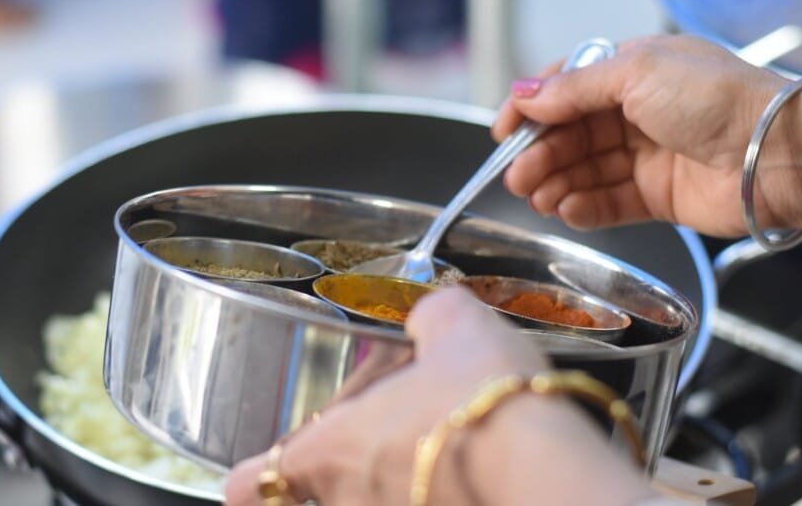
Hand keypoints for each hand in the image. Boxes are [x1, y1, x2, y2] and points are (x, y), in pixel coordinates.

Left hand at [224, 288, 652, 504]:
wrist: (550, 469)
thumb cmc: (488, 402)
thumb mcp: (456, 328)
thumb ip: (432, 317)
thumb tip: (433, 314)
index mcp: (333, 448)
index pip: (251, 484)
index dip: (251, 478)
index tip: (255, 475)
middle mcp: (353, 502)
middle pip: (321, 494)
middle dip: (347, 464)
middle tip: (384, 434)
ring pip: (375, 504)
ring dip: (395, 479)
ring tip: (442, 446)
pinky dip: (440, 491)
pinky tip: (476, 470)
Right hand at [494, 35, 801, 236]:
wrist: (772, 153)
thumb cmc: (719, 99)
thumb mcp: (635, 74)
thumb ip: (573, 89)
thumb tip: (525, 95)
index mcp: (633, 71)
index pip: (567, 89)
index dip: (532, 110)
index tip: (502, 132)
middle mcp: (638, 112)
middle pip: (571, 135)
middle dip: (540, 154)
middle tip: (515, 175)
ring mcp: (647, 155)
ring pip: (585, 170)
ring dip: (555, 183)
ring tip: (535, 196)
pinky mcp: (657, 195)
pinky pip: (609, 202)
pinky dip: (584, 207)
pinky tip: (566, 209)